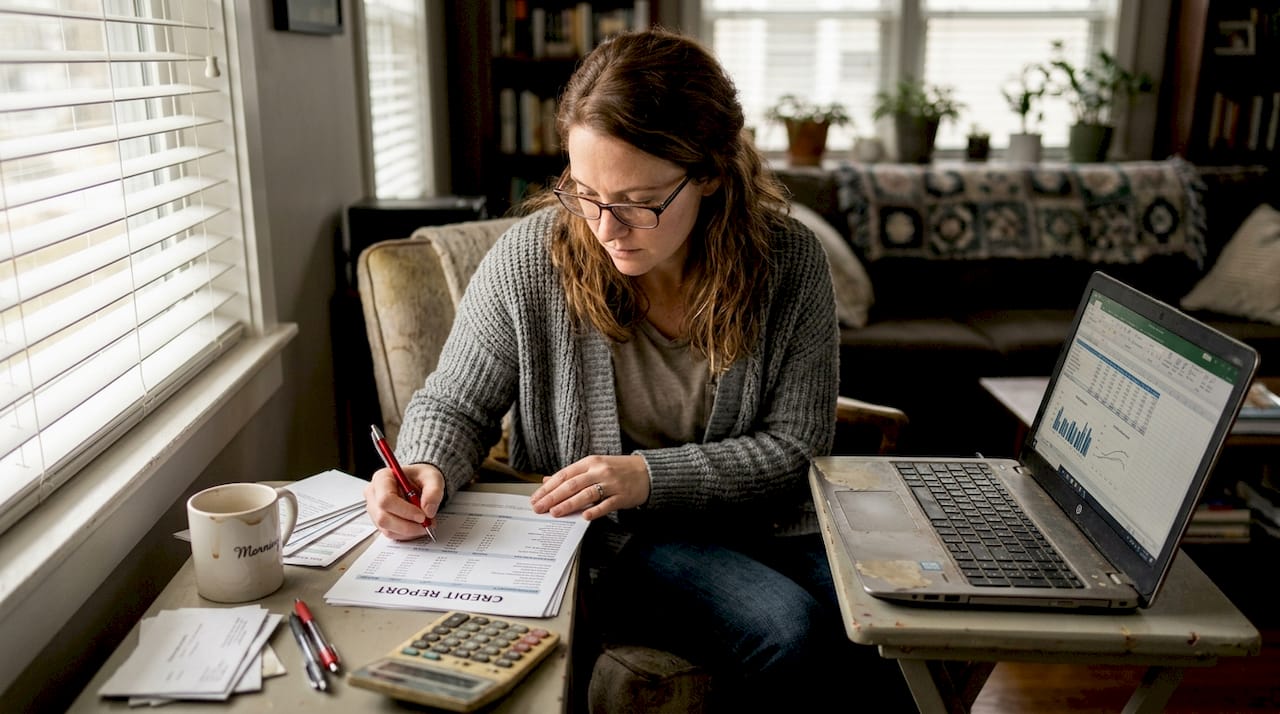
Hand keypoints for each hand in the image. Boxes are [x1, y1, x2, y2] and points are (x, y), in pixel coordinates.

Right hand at [364, 462, 444, 539]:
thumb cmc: (421, 478)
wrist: (419, 484)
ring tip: (424, 525)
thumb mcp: (432, 478)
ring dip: (408, 531)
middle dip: (407, 525)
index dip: (405, 510)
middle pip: (383, 517)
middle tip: (426, 523)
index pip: (386, 499)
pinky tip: (416, 526)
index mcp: (382, 478)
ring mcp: (375, 509)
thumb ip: (433, 491)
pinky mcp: (380, 521)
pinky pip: (390, 533)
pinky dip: (406, 534)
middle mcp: (374, 494)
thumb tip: (428, 510)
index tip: (422, 516)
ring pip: (387, 528)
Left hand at [530, 454, 648, 520]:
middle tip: (539, 508)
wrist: (647, 472)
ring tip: (555, 513)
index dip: (548, 487)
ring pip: (586, 494)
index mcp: (590, 462)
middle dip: (553, 497)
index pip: (564, 475)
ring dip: (569, 504)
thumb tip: (547, 480)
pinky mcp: (622, 496)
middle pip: (572, 485)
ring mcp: (611, 484)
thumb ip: (572, 474)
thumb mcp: (593, 466)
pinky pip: (606, 504)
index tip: (536, 498)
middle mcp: (599, 471)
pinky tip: (584, 516)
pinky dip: (595, 510)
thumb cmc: (617, 470)